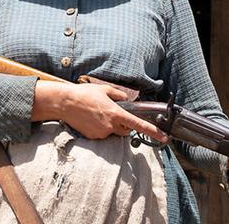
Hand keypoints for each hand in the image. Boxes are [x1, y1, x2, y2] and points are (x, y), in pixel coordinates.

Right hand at [32, 81, 167, 142]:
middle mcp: (110, 126)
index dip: (153, 131)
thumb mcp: (105, 90)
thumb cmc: (85, 94)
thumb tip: (126, 100)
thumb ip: (119, 95)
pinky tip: (91, 119)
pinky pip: (102, 135)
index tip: (164, 137)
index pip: (138, 124)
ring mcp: (101, 133)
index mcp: (115, 113)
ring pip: (113, 132)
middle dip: (124, 124)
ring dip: (111, 125)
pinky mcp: (92, 138)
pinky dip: (100, 128)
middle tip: (114, 113)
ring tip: (97, 113)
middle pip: (126, 130)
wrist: (65, 103)